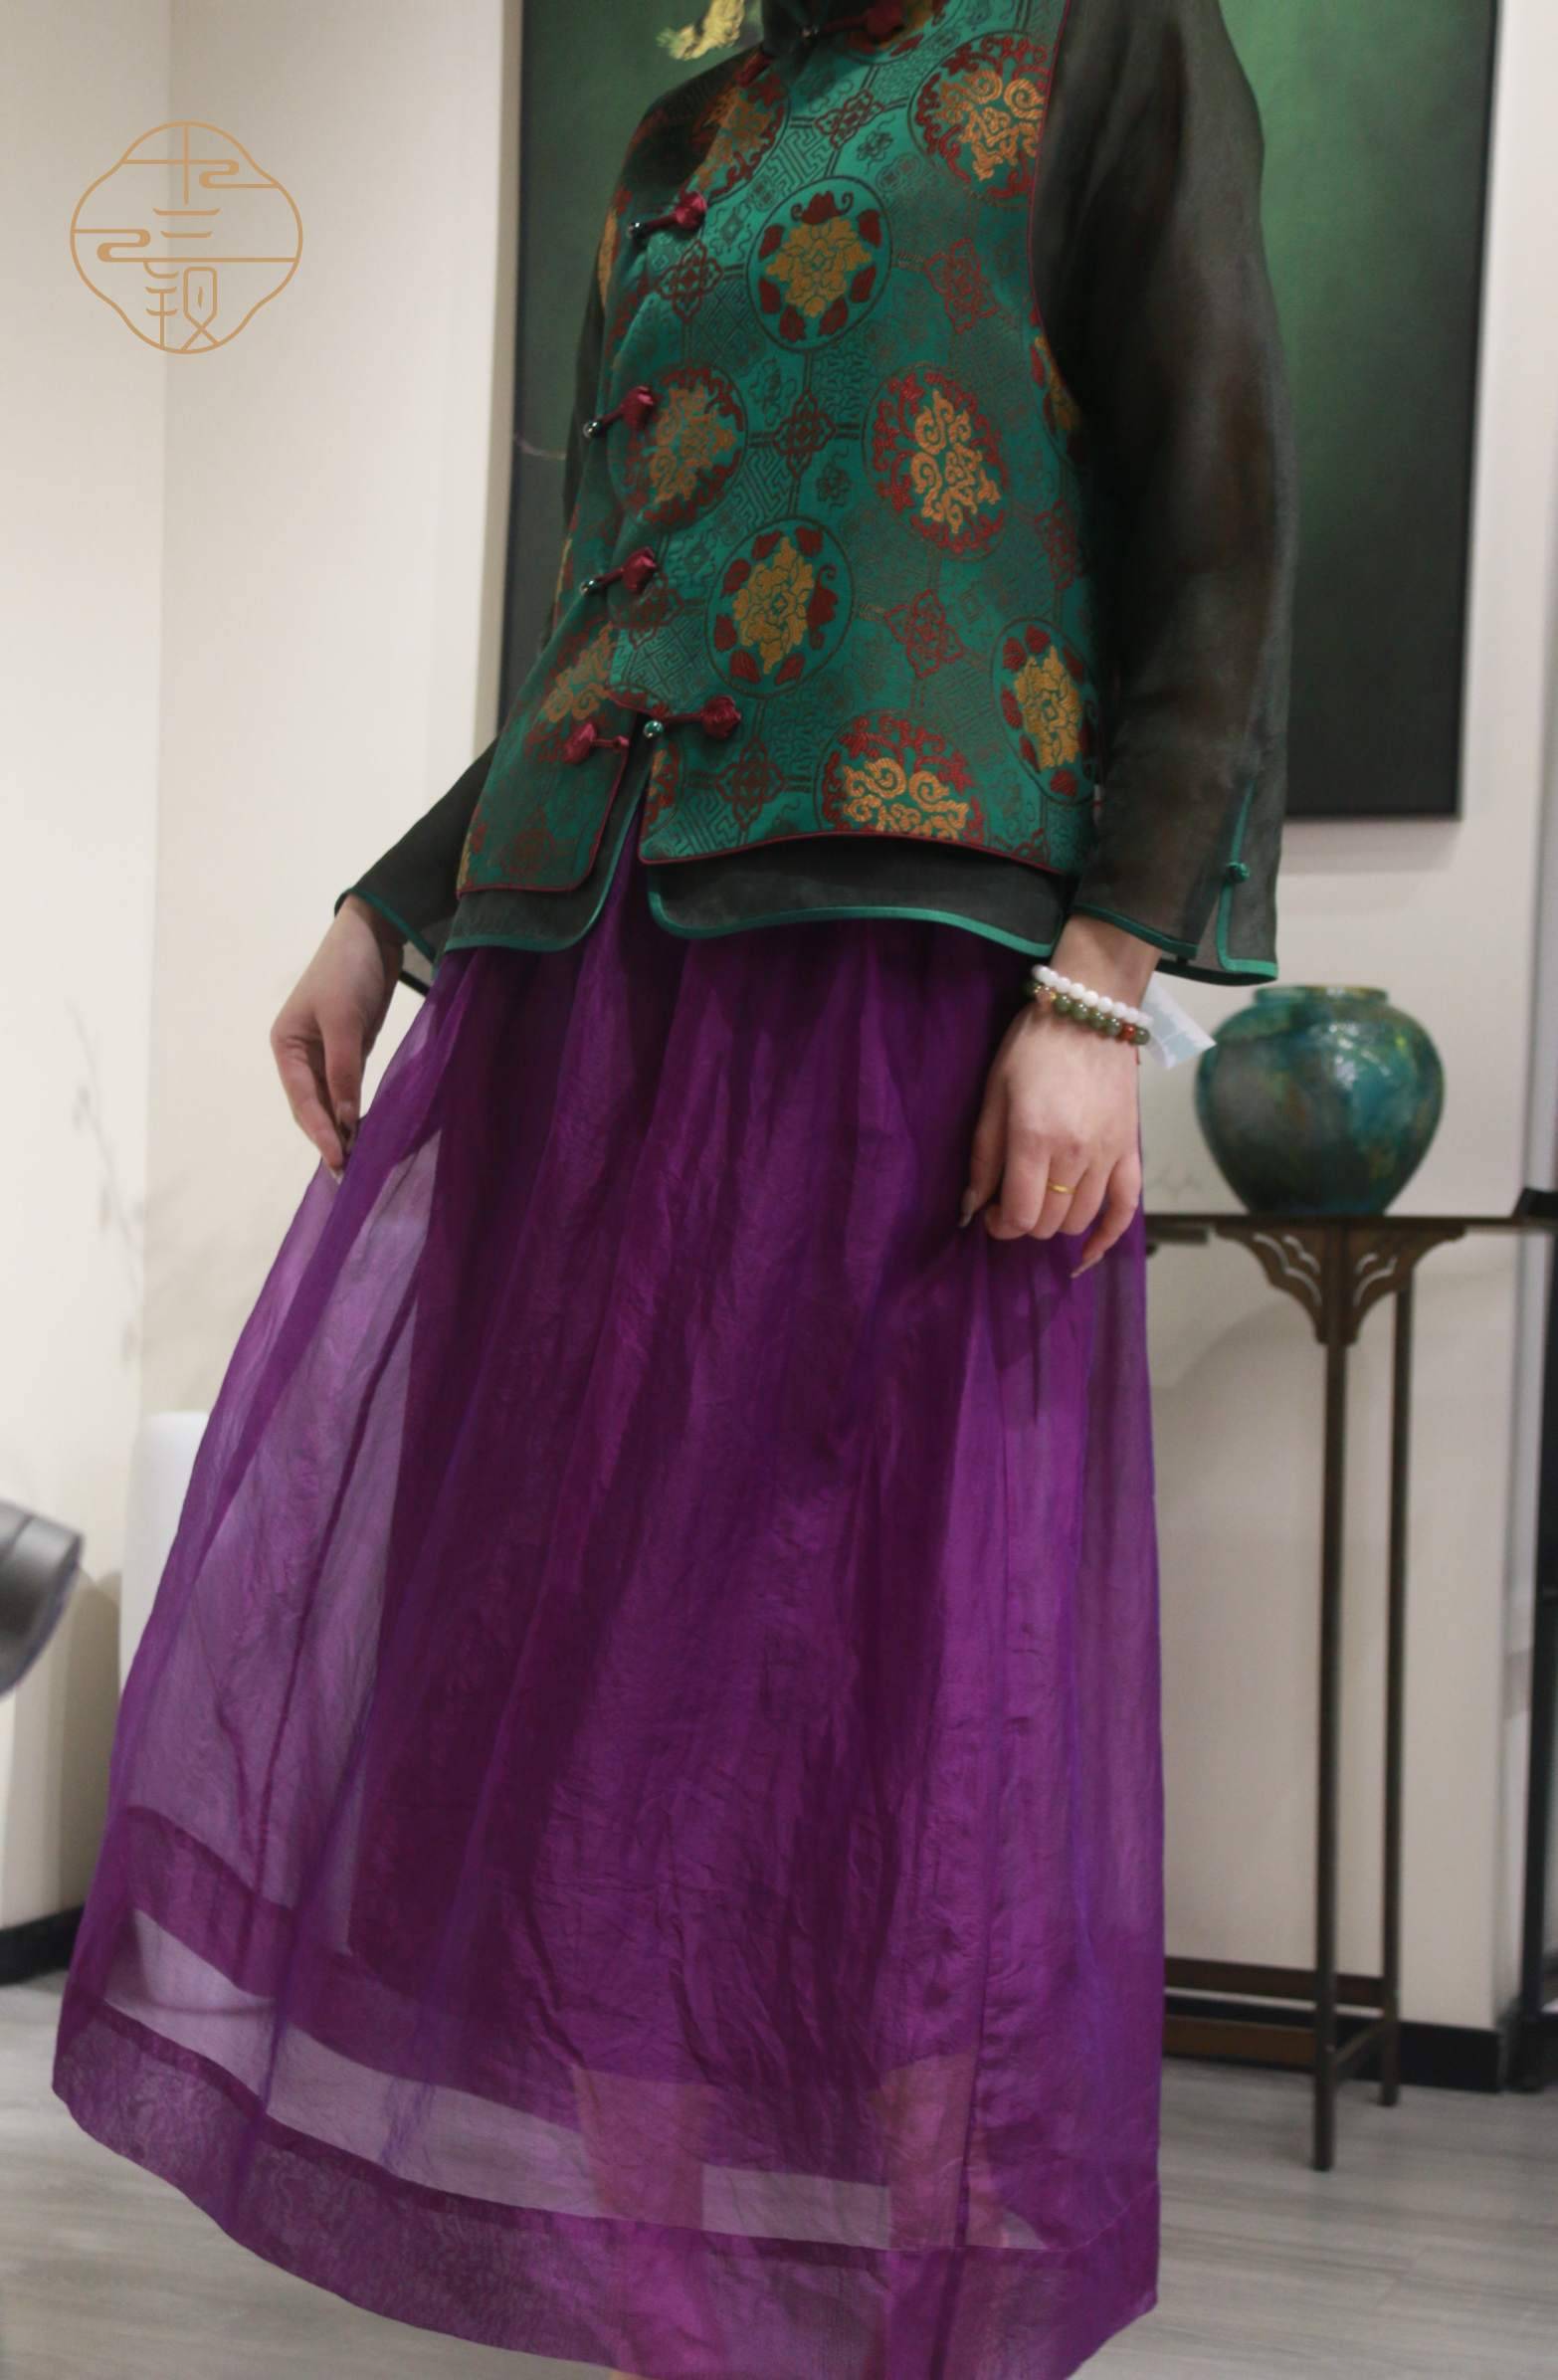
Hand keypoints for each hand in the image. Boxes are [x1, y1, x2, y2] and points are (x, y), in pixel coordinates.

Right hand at [270, 896, 400, 1173]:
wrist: (372, 935)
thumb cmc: (348, 971)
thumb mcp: (343, 1019)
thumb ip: (343, 1070)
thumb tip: (344, 1120)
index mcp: (285, 1046)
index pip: (302, 1100)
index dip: (320, 1132)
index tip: (339, 1160)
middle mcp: (299, 1056)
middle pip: (312, 1108)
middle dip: (328, 1140)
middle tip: (348, 1176)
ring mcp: (324, 1057)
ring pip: (330, 1105)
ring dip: (341, 1132)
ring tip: (358, 1166)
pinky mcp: (349, 1054)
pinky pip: (348, 1093)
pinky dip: (355, 1114)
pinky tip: (367, 1135)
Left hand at [961, 918, 1155, 1270]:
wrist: (1090, 1011)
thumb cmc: (1032, 1048)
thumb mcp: (993, 1095)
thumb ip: (983, 1156)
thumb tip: (971, 1207)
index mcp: (1035, 1140)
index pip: (1020, 1216)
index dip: (1000, 1226)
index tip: (990, 1214)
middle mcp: (1076, 1155)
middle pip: (1049, 1223)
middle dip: (1024, 1223)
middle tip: (1010, 1202)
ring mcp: (1109, 1155)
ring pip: (1081, 1220)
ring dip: (1056, 1223)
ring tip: (1042, 1202)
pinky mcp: (1130, 1150)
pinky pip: (1126, 1207)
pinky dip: (1108, 1235)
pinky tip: (1088, 1250)